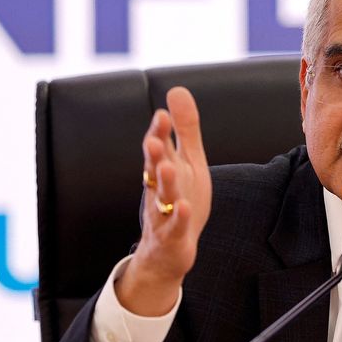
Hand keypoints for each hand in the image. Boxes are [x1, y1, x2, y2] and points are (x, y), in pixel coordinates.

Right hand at [115, 87, 211, 315]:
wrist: (167, 251)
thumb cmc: (179, 199)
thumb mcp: (188, 161)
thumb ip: (184, 128)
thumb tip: (177, 90)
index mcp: (163, 170)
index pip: (158, 149)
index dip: (159, 133)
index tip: (162, 114)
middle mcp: (159, 189)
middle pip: (154, 170)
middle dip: (154, 155)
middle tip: (154, 139)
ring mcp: (164, 214)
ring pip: (161, 197)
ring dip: (164, 182)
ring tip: (168, 167)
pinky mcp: (173, 237)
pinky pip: (175, 227)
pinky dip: (179, 217)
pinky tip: (184, 206)